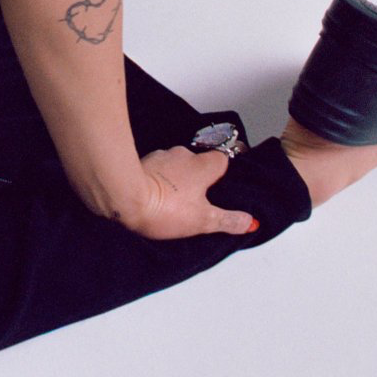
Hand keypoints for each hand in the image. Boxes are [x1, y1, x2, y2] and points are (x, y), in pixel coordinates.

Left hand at [119, 145, 260, 241]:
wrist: (125, 199)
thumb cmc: (166, 208)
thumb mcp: (203, 220)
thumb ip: (228, 220)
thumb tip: (250, 222)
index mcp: (202, 165)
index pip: (221, 159)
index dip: (222, 173)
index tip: (220, 188)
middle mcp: (183, 154)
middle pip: (198, 161)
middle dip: (198, 177)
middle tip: (196, 199)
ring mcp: (161, 156)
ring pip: (176, 164)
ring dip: (177, 177)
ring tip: (173, 200)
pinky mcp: (143, 161)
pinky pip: (158, 168)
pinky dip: (159, 177)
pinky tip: (155, 193)